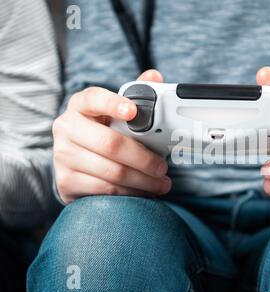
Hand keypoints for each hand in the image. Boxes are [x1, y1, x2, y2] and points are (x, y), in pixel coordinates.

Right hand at [53, 70, 171, 203]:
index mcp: (80, 106)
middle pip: (111, 144)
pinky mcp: (66, 182)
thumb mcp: (116, 114)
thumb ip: (136, 95)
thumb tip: (154, 77)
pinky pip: (105, 189)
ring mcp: (63, 156)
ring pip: (112, 171)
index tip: (133, 111)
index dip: (114, 104)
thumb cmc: (103, 133)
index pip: (94, 99)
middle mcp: (66, 128)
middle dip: (144, 158)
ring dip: (143, 180)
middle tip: (162, 167)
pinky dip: (130, 192)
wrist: (76, 164)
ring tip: (161, 183)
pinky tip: (143, 191)